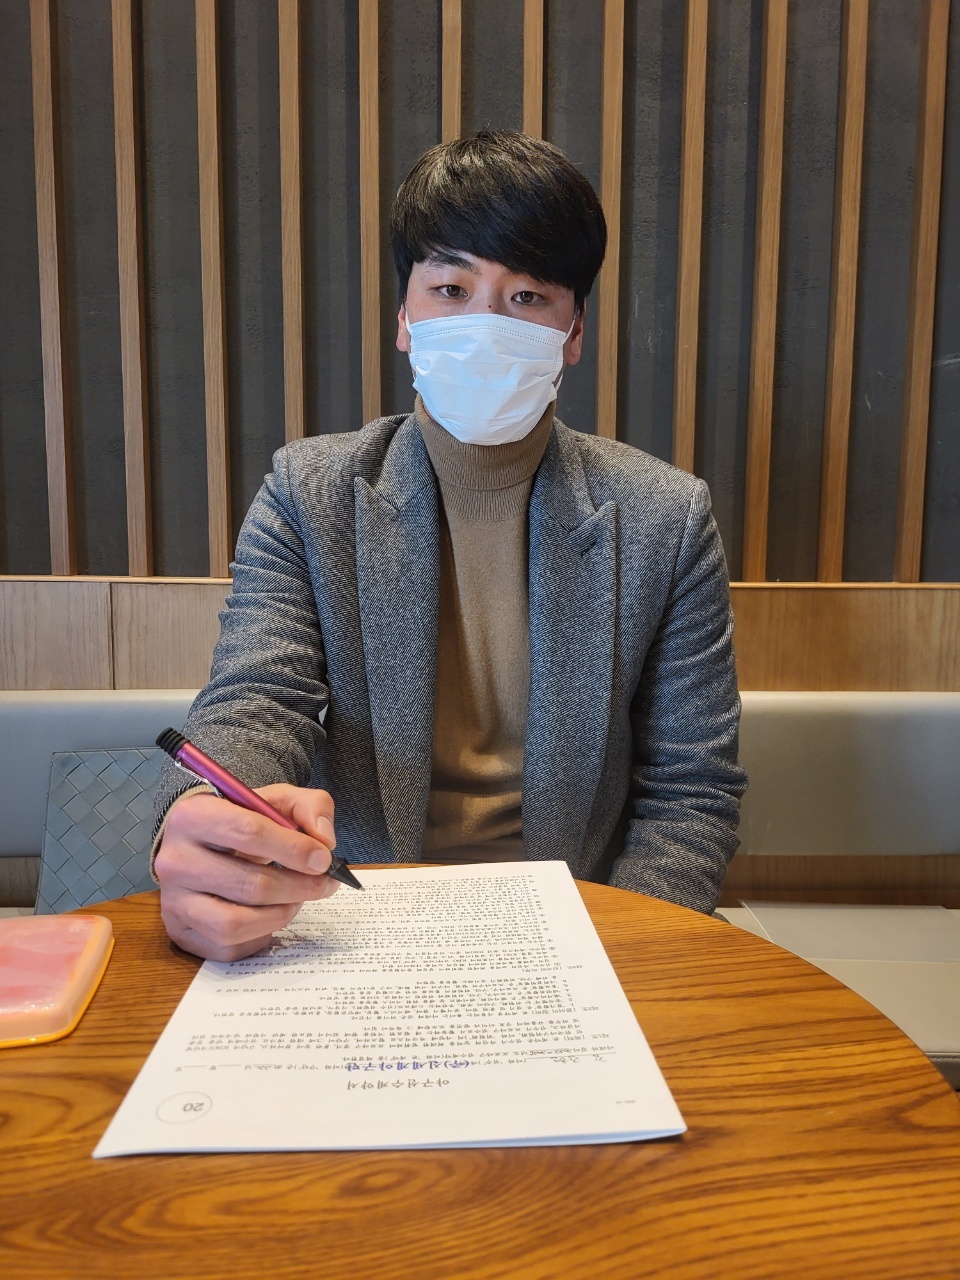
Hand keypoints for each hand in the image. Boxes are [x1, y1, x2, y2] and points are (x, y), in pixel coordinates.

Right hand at [155, 784, 339, 960]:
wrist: (198, 844)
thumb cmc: (239, 821)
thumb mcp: (274, 799)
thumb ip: (308, 806)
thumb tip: (323, 841)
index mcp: (194, 816)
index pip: (250, 833)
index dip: (294, 849)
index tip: (323, 858)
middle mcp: (175, 860)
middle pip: (250, 884)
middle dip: (299, 886)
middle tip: (324, 883)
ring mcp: (174, 900)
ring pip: (236, 923)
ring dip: (281, 914)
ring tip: (296, 899)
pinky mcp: (180, 932)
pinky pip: (229, 946)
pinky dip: (260, 935)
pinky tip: (271, 914)